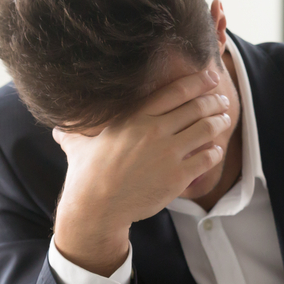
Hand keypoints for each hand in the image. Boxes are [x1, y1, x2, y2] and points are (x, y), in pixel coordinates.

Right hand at [52, 69, 231, 274]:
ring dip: (219, 122)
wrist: (97, 207)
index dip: (198, 81)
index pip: (176, 91)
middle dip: (214, 101)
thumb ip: (75, 132)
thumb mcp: (79, 144)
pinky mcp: (177, 176)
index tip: (210, 76)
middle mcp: (154, 130)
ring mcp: (168, 153)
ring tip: (224, 119)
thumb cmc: (86, 174)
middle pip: (197, 107)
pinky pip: (207, 157)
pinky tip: (215, 149)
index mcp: (135, 116)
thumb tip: (59, 129)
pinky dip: (215, 150)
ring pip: (207, 129)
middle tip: (221, 101)